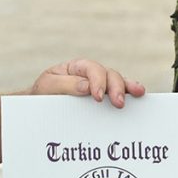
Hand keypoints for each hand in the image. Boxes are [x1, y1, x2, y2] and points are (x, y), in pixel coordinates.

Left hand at [31, 59, 145, 107]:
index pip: (92, 69)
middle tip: (119, 103)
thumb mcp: (47, 87)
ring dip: (128, 87)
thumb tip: (87, 86)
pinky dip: (130, 95)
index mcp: (76, 68)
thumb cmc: (41, 95)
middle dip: (116, 87)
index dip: (97, 81)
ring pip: (118, 82)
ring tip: (138, 94)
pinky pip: (119, 95)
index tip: (98, 97)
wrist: (38, 109)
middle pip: (109, 75)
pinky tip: (139, 97)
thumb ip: (66, 84)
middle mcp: (91, 75)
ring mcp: (101, 86)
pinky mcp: (104, 100)